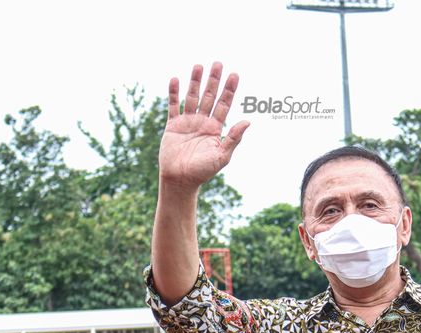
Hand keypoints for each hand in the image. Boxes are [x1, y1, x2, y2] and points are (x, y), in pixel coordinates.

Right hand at [158, 63, 249, 189]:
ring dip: (195, 82)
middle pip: (209, 96)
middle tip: (218, 63)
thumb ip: (234, 138)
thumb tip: (248, 121)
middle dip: (214, 80)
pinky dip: (174, 93)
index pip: (224, 104)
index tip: (234, 75)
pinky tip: (175, 79)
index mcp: (216, 128)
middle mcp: (203, 122)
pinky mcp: (173, 125)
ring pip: (192, 97)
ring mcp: (187, 122)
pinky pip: (173, 106)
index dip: (229, 90)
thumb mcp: (222, 156)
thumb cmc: (203, 171)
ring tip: (198, 65)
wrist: (180, 180)